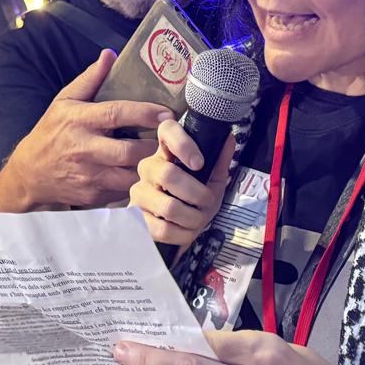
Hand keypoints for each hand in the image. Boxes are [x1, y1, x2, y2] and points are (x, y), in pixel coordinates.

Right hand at [0, 51, 172, 208]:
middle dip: (155, 146)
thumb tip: (110, 54)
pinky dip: (140, 183)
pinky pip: (125, 191)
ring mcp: (89, 176)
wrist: (30, 174)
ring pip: (131, 175)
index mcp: (79, 121)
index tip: (167, 113)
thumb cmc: (51, 133)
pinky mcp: (94, 197)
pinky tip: (149, 173)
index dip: (145, 114)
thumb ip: (90, 79)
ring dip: (151, 167)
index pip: (117, 114)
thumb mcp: (64, 101)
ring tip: (165, 157)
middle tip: (171, 139)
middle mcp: (84, 149)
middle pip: (129, 151)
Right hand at [128, 119, 235, 248]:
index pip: (167, 131)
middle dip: (196, 194)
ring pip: (168, 207)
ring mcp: (139, 193)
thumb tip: (228, 138)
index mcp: (167, 153)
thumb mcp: (211, 181)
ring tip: (197, 219)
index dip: (182, 143)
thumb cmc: (193, 201)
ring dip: (193, 218)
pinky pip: (163, 229)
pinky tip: (185, 231)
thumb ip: (219, 161)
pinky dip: (183, 234)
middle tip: (206, 202)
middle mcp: (148, 169)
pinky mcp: (136, 219)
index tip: (199, 163)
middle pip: (167, 174)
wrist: (179, 231)